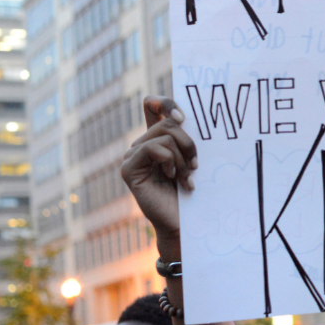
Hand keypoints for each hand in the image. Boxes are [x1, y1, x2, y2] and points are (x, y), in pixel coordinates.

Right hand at [121, 97, 197, 260]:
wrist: (186, 222)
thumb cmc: (194, 191)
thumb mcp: (193, 158)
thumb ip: (187, 136)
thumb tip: (186, 114)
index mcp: (157, 139)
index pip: (152, 106)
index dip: (165, 102)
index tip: (183, 116)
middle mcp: (142, 145)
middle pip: (167, 122)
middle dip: (189, 142)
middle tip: (196, 165)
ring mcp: (132, 156)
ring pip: (164, 135)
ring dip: (183, 157)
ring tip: (187, 178)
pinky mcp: (128, 169)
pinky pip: (152, 148)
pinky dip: (169, 161)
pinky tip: (173, 178)